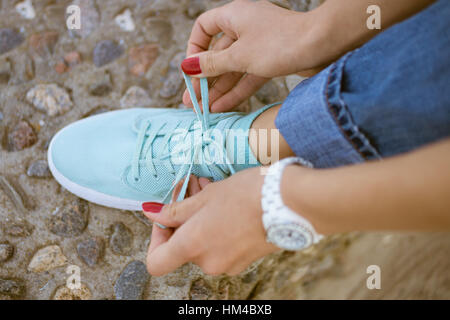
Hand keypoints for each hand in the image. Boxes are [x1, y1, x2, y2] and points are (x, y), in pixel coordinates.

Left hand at [144, 168, 277, 275]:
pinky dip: (219, 228)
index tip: (165, 218)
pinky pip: (222, 246)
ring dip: (202, 219)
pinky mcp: (245, 259)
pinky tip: (229, 204)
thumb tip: (151, 213)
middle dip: (185, 218)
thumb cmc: (246, 195)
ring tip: (212, 190)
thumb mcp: (206, 197)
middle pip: (183, 247)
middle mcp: (209, 262)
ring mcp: (229, 264)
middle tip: (192, 188)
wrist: (290, 203)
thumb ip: (175, 210)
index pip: (156, 262)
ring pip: (204, 243)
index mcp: (193, 247)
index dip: (155, 239)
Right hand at [181, 0, 313, 111]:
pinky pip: (248, 76)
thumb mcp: (239, 56)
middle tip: (191, 101)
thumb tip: (187, 66)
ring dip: (219, 89)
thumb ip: (212, 64)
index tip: (190, 69)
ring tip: (204, 110)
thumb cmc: (280, 42)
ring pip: (233, 69)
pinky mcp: (271, 60)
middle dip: (204, 79)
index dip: (194, 48)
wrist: (323, 45)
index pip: (203, 28)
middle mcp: (245, 27)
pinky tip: (223, 107)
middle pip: (217, 54)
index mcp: (234, 16)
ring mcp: (258, 45)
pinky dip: (237, 91)